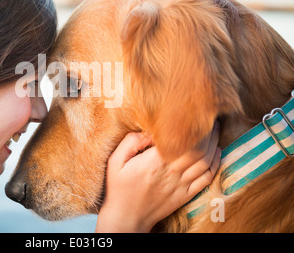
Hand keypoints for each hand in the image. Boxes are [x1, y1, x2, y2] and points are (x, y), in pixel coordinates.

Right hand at [95, 123, 220, 232]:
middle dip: (209, 132)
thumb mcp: (115, 161)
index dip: (194, 127)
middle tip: (211, 118)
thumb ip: (130, 142)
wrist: (126, 218)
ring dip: (214, 144)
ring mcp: (181, 185)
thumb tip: (149, 131)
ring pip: (206, 162)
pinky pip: (206, 178)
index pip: (183, 140)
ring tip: (215, 130)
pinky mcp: (185, 195)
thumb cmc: (119, 188)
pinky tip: (216, 153)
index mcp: (154, 162)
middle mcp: (171, 172)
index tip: (196, 114)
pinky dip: (215, 164)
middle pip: (200, 149)